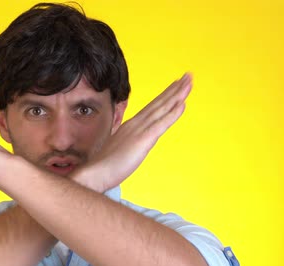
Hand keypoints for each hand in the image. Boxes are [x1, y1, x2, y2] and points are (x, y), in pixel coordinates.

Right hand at [74, 73, 191, 191]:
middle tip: (187, 76)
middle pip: (159, 103)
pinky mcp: (143, 140)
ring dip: (177, 95)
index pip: (151, 107)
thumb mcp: (118, 149)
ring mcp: (140, 130)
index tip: (175, 85)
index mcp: (131, 125)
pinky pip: (161, 124)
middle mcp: (136, 124)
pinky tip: (182, 104)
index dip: (165, 96)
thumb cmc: (104, 165)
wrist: (94, 172)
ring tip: (188, 82)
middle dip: (175, 89)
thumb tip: (130, 143)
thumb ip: (126, 142)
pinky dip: (172, 114)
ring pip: (162, 109)